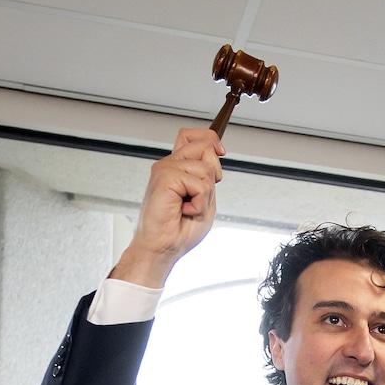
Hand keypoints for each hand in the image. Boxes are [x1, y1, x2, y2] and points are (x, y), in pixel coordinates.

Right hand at [111, 127, 224, 288]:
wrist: (163, 247)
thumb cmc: (180, 230)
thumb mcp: (205, 199)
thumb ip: (209, 176)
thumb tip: (215, 152)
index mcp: (178, 168)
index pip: (191, 136)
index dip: (210, 139)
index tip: (221, 151)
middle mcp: (170, 165)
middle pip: (204, 146)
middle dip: (213, 173)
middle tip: (199, 196)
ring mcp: (166, 168)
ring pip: (206, 167)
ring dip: (205, 195)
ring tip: (189, 207)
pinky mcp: (165, 176)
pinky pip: (199, 183)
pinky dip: (199, 202)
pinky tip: (184, 210)